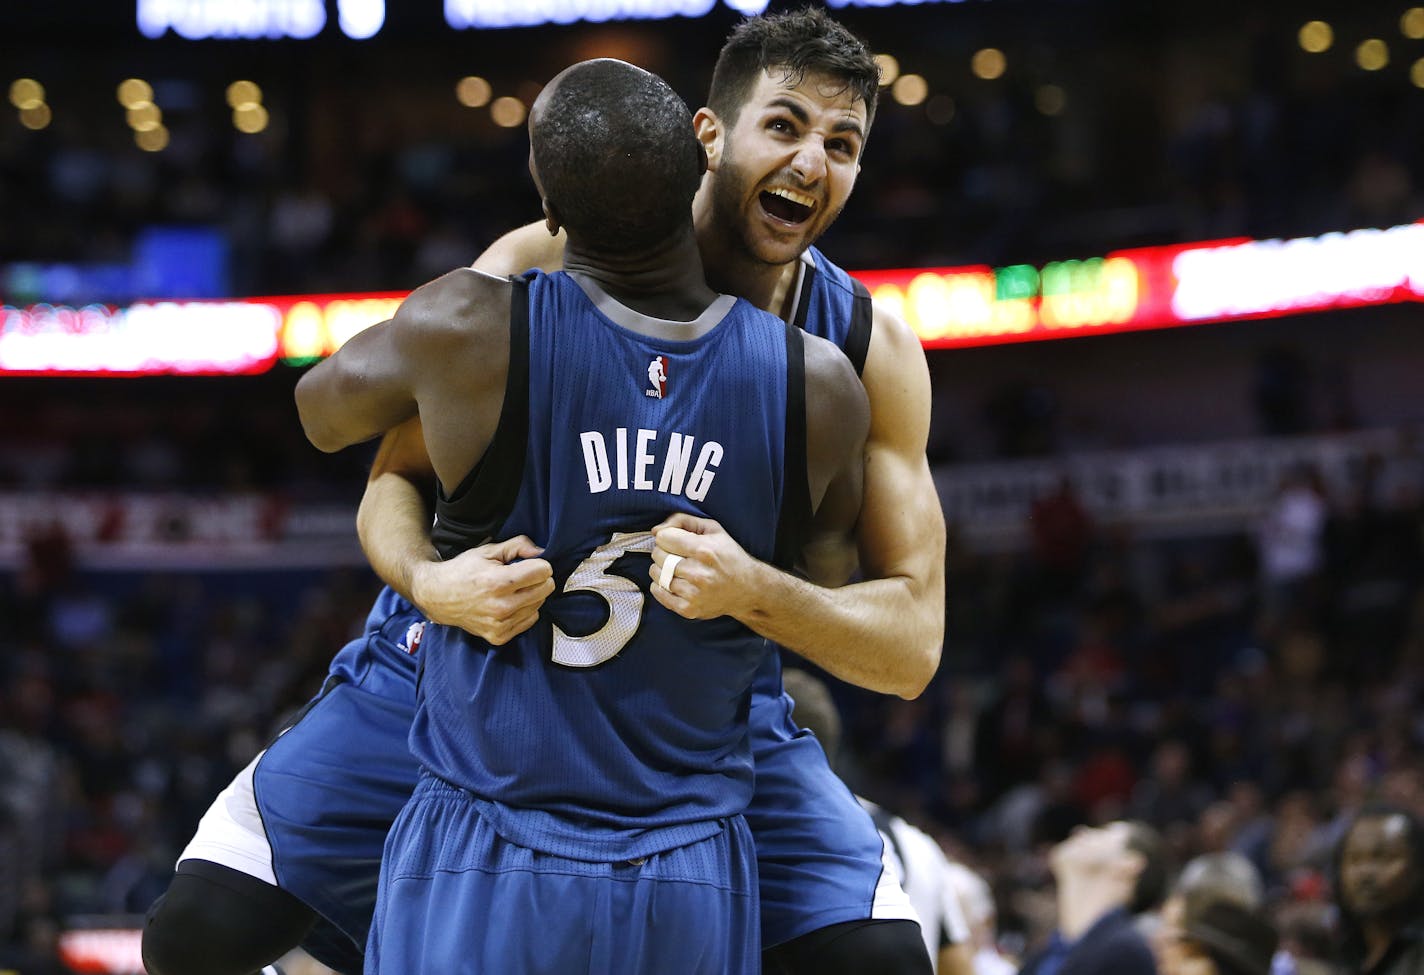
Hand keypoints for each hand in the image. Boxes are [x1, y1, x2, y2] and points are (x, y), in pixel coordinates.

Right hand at [411, 535, 553, 644]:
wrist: (437, 596)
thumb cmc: (463, 571)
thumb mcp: (488, 551)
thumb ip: (517, 546)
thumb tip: (540, 551)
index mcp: (498, 582)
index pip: (543, 572)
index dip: (539, 564)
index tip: (528, 563)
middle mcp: (501, 606)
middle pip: (545, 589)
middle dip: (538, 579)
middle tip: (521, 576)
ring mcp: (500, 624)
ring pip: (539, 605)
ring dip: (531, 595)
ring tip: (512, 590)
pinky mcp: (498, 636)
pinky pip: (529, 620)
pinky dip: (524, 610)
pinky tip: (509, 604)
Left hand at [648, 513, 760, 620]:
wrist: (748, 589)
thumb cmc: (728, 555)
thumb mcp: (713, 529)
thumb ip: (682, 520)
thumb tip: (655, 530)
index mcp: (704, 550)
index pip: (663, 538)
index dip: (666, 536)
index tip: (674, 540)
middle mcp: (698, 573)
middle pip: (658, 556)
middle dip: (662, 551)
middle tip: (673, 554)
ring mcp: (693, 594)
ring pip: (656, 575)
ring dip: (660, 569)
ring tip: (673, 568)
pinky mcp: (689, 610)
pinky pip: (659, 594)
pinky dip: (659, 586)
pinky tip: (672, 581)